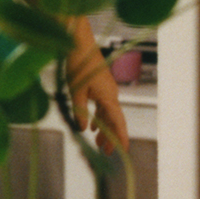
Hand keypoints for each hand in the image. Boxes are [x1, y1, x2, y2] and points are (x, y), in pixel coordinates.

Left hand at [66, 45, 129, 160]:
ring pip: (108, 115)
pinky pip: (103, 107)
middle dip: (111, 137)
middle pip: (114, 120)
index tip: (123, 151)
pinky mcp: (101, 87)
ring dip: (104, 129)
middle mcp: (111, 95)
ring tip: (99, 145)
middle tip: (106, 153)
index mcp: (108, 97)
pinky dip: (99, 118)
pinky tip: (93, 128)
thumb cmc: (78, 65)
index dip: (120, 137)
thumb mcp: (76, 91)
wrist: (80, 44)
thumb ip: (80, 111)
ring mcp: (107, 91)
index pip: (117, 121)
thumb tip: (83, 129)